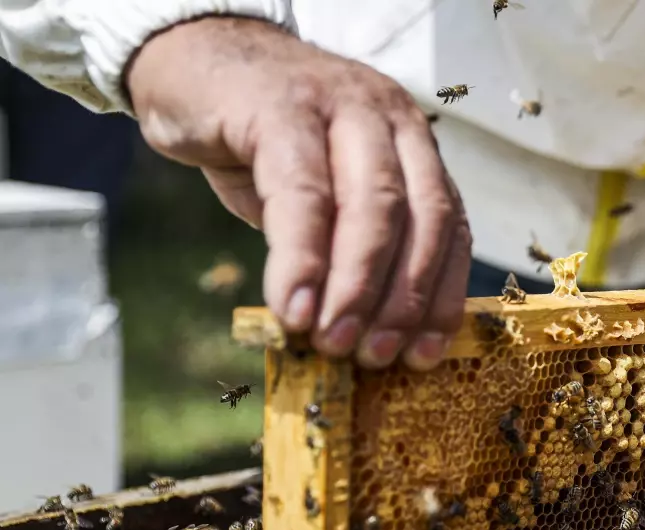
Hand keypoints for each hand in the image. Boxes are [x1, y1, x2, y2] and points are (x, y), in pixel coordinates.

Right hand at [126, 15, 470, 369]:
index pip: (448, 225)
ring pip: (372, 205)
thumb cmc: (262, 141)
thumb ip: (347, 249)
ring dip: (357, 286)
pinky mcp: (280, 105)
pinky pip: (301, 192)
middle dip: (401, 299)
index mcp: (411, 145)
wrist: (193, 57)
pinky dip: (301, 258)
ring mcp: (340, 104)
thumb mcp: (320, 196)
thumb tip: (361, 334)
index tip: (426, 354)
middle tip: (373, 356)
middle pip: (418, 218)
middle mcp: (388, 118)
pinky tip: (293, 305)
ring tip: (333, 340)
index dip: (441, 295)